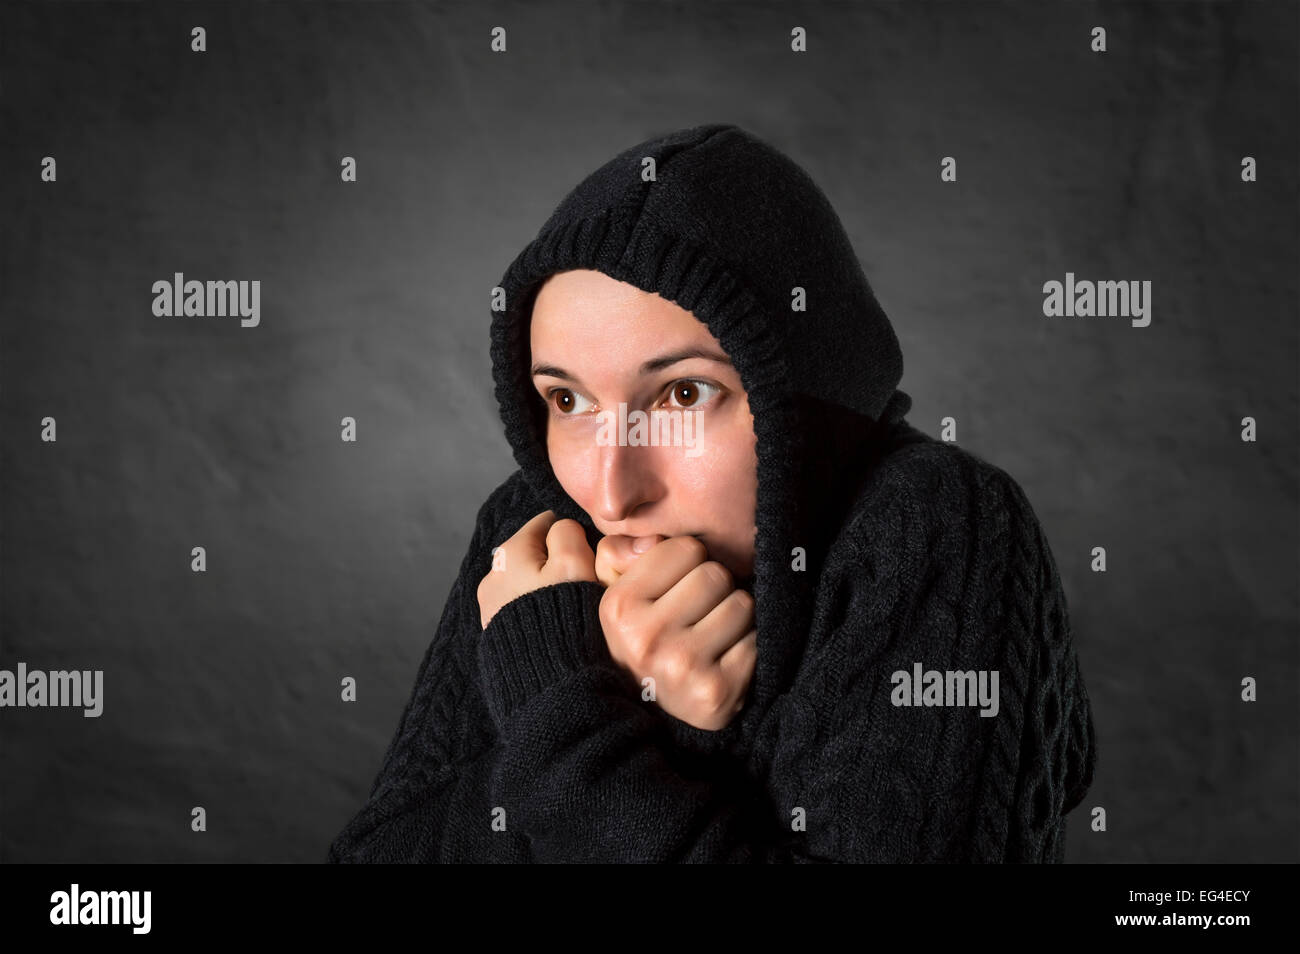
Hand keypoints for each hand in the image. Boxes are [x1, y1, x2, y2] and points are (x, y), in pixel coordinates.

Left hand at [477, 510, 597, 629]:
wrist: (546, 680)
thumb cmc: (563, 617)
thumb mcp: (574, 562)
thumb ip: (568, 533)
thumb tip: (561, 528)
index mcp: (510, 551)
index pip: (547, 523)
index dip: (573, 536)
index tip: (588, 557)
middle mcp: (492, 574)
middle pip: (535, 553)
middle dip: (558, 563)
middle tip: (581, 584)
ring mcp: (490, 604)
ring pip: (528, 580)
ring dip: (547, 587)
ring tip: (568, 608)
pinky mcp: (495, 630)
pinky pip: (521, 607)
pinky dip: (537, 609)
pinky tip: (552, 625)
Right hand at [595, 535, 756, 730]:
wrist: (650, 713)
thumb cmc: (638, 637)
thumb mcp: (610, 590)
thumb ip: (616, 552)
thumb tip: (651, 540)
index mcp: (618, 606)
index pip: (686, 549)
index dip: (687, 564)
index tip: (676, 587)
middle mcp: (645, 638)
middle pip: (716, 574)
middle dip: (714, 589)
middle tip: (698, 613)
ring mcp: (682, 667)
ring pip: (742, 604)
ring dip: (734, 616)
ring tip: (712, 634)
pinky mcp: (717, 691)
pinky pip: (756, 641)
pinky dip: (748, 646)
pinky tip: (724, 658)